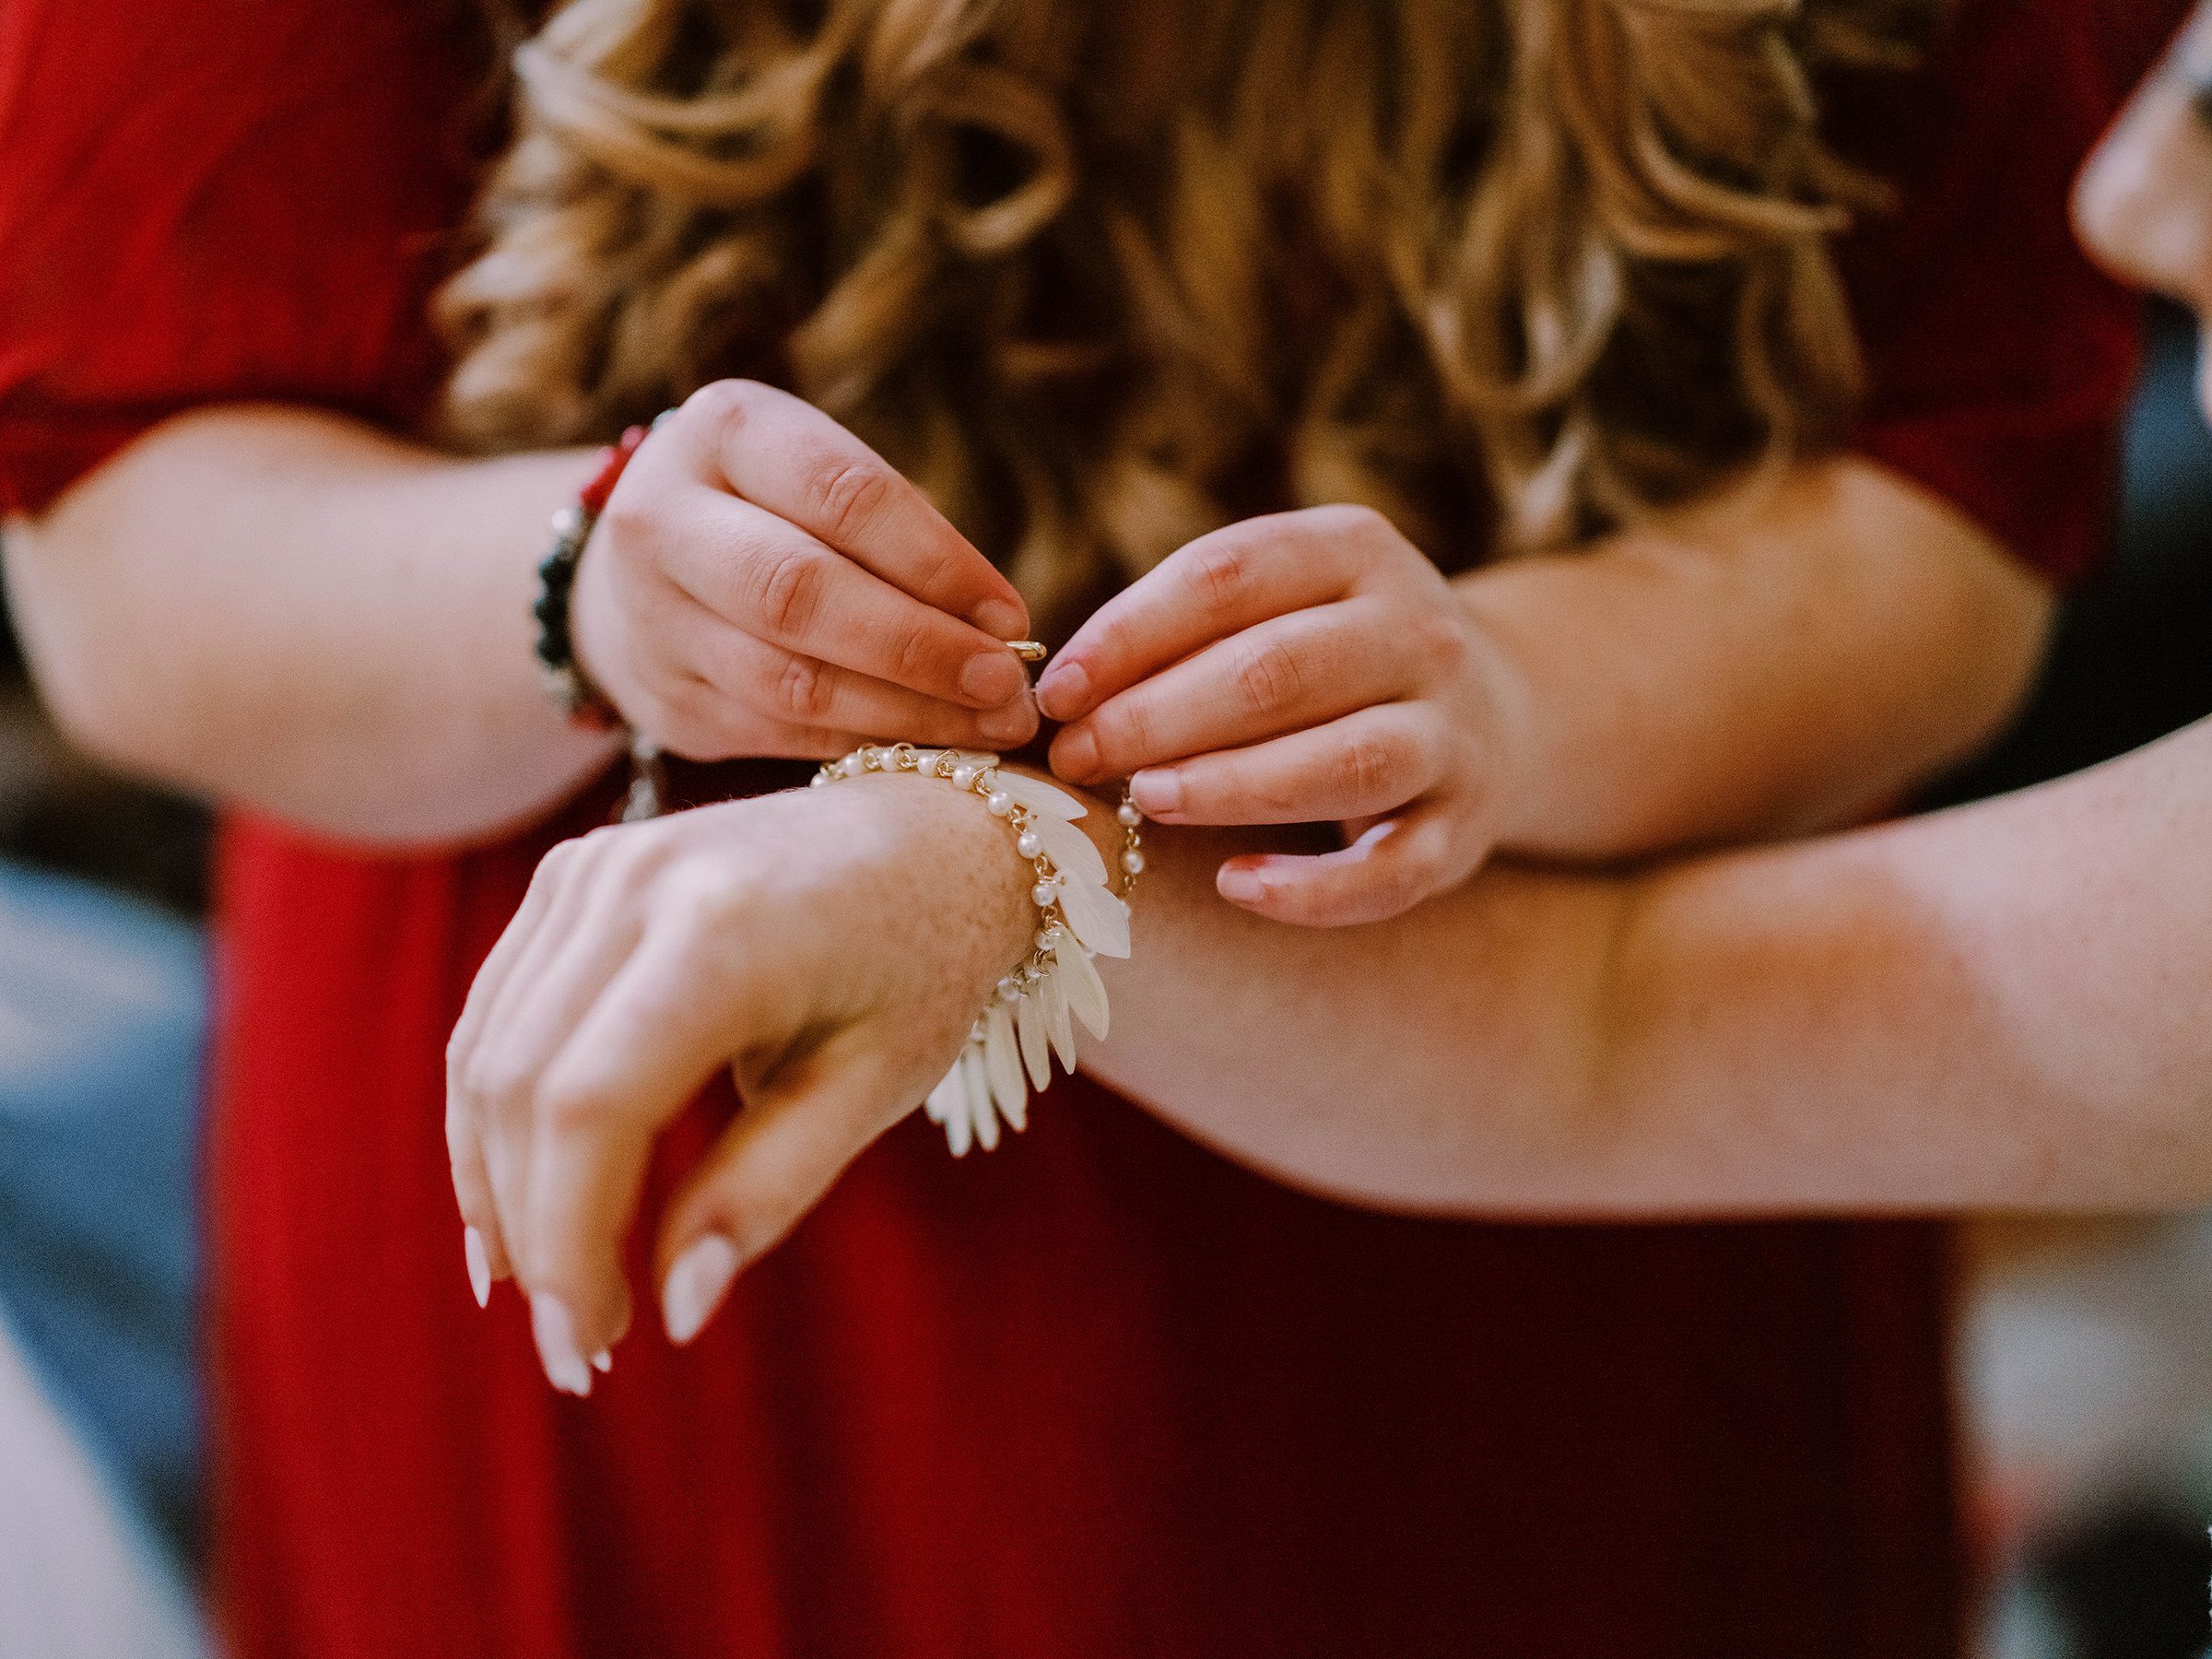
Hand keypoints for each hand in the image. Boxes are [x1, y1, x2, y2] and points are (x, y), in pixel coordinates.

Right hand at [444, 775, 1040, 1392]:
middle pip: (522, 1085)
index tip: (589, 1346)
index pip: (592, 1106)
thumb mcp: (872, 1088)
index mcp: (727, 929)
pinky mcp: (575, 871)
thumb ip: (765, 1193)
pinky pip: (497, 1013)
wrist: (935, 833)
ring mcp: (596, 865)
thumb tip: (673, 1312)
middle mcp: (640, 879)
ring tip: (550, 1294)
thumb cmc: (924, 968)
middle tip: (578, 1349)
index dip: (569, 1239)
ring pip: (488, 1054)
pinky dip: (494, 1117)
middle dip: (533, 1233)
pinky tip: (515, 1208)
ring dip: (496, 1188)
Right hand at [569, 380, 1038, 760]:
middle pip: (802, 594)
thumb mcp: (821, 479)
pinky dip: (865, 742)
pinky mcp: (666, 702)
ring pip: (792, 682)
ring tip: (987, 726)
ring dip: (906, 713)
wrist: (636, 571)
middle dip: (921, 648)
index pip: (843, 495)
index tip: (1011, 616)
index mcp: (722, 432)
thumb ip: (901, 536)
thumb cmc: (773, 512)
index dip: (938, 563)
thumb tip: (1002, 631)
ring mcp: (653, 619)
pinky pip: (782, 734)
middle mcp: (663, 520)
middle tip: (1004, 685)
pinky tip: (929, 748)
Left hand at [1037, 505, 1530, 927]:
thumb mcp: (1275, 607)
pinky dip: (1313, 888)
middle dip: (1159, 717)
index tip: (1056, 691)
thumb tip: (1057, 698)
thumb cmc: (1327, 660)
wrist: (1492, 712)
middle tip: (1078, 758)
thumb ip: (1184, 633)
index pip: (1227, 575)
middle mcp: (1417, 630)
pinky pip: (1392, 869)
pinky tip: (1237, 885)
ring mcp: (1451, 730)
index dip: (1130, 634)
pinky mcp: (1465, 826)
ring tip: (1146, 802)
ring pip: (1346, 760)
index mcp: (1355, 550)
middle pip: (1278, 669)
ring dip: (1231, 786)